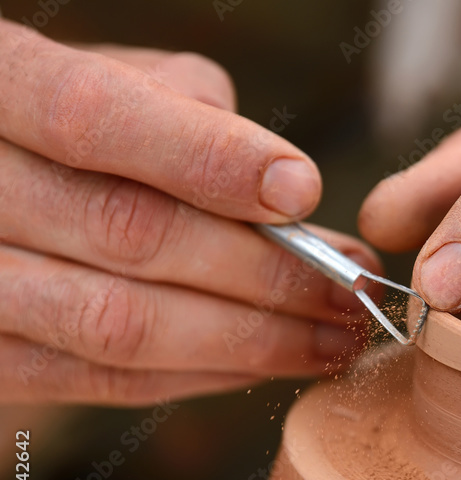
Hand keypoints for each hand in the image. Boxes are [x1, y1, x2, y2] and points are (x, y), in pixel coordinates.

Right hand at [0, 23, 379, 403]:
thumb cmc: (66, 125)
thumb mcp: (113, 78)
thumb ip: (187, 113)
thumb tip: (282, 191)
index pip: (93, 117)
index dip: (206, 158)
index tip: (304, 192)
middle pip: (128, 234)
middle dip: (266, 270)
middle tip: (355, 287)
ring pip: (121, 324)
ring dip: (252, 338)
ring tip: (335, 337)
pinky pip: (106, 381)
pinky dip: (205, 375)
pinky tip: (272, 362)